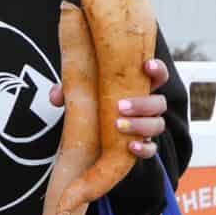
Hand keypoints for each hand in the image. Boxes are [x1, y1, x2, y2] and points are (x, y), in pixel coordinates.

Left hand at [48, 58, 170, 158]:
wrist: (93, 136)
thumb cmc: (93, 105)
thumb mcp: (82, 95)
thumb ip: (70, 91)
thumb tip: (56, 95)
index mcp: (139, 87)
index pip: (158, 74)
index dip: (156, 69)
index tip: (145, 65)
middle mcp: (148, 106)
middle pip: (159, 103)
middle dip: (142, 104)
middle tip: (120, 106)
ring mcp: (148, 126)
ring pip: (157, 125)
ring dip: (140, 125)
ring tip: (118, 125)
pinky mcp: (144, 146)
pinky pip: (151, 149)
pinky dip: (143, 148)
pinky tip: (129, 147)